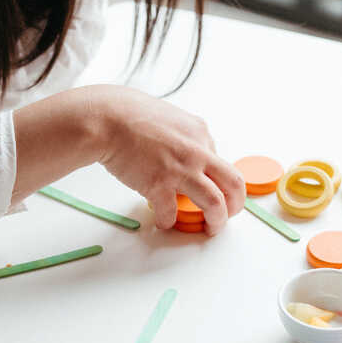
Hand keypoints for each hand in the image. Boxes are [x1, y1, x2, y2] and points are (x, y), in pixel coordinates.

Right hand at [91, 85, 245, 234]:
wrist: (106, 118)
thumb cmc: (128, 115)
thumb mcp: (168, 118)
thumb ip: (181, 136)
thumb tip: (181, 153)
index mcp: (200, 133)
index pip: (220, 162)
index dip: (217, 179)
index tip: (214, 189)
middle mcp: (197, 151)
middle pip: (233, 184)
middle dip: (235, 204)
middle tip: (228, 214)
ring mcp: (181, 169)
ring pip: (215, 203)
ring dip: (216, 220)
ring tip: (210, 228)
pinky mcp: (160, 184)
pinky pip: (171, 212)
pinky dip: (168, 221)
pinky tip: (163, 221)